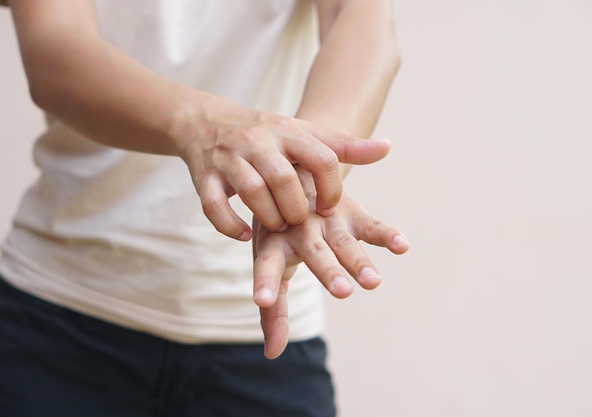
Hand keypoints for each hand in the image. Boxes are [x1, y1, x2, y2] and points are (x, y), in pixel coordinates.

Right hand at [178, 100, 391, 240]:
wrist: (207, 122)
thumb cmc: (267, 135)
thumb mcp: (305, 134)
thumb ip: (345, 146)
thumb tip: (386, 148)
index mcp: (288, 132)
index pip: (320, 158)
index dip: (331, 188)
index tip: (329, 208)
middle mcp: (258, 143)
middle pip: (283, 179)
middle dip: (296, 209)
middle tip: (300, 221)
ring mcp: (229, 159)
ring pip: (251, 192)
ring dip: (270, 218)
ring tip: (280, 227)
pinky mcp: (204, 178)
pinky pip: (214, 207)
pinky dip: (230, 226)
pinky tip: (246, 235)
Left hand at [251, 178, 408, 358]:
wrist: (295, 172)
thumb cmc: (279, 233)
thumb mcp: (271, 265)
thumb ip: (274, 310)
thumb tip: (272, 355)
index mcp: (274, 243)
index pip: (267, 266)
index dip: (265, 284)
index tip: (262, 301)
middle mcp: (300, 229)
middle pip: (315, 252)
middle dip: (329, 271)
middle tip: (344, 292)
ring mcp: (327, 219)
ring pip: (344, 242)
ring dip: (358, 260)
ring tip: (373, 282)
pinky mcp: (351, 212)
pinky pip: (371, 225)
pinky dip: (386, 234)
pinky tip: (402, 246)